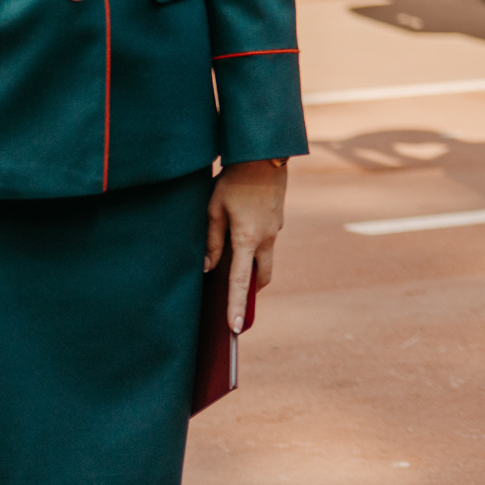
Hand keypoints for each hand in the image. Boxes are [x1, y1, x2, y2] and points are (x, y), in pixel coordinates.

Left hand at [204, 160, 286, 334]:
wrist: (265, 154)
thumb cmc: (234, 181)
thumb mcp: (214, 209)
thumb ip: (211, 241)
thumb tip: (207, 267)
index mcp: (248, 239)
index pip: (240, 282)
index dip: (236, 307)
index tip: (235, 329)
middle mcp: (267, 239)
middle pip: (261, 277)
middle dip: (250, 291)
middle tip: (235, 301)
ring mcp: (275, 230)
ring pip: (265, 259)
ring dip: (252, 267)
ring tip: (231, 262)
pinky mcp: (277, 220)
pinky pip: (266, 241)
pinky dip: (254, 246)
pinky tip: (241, 230)